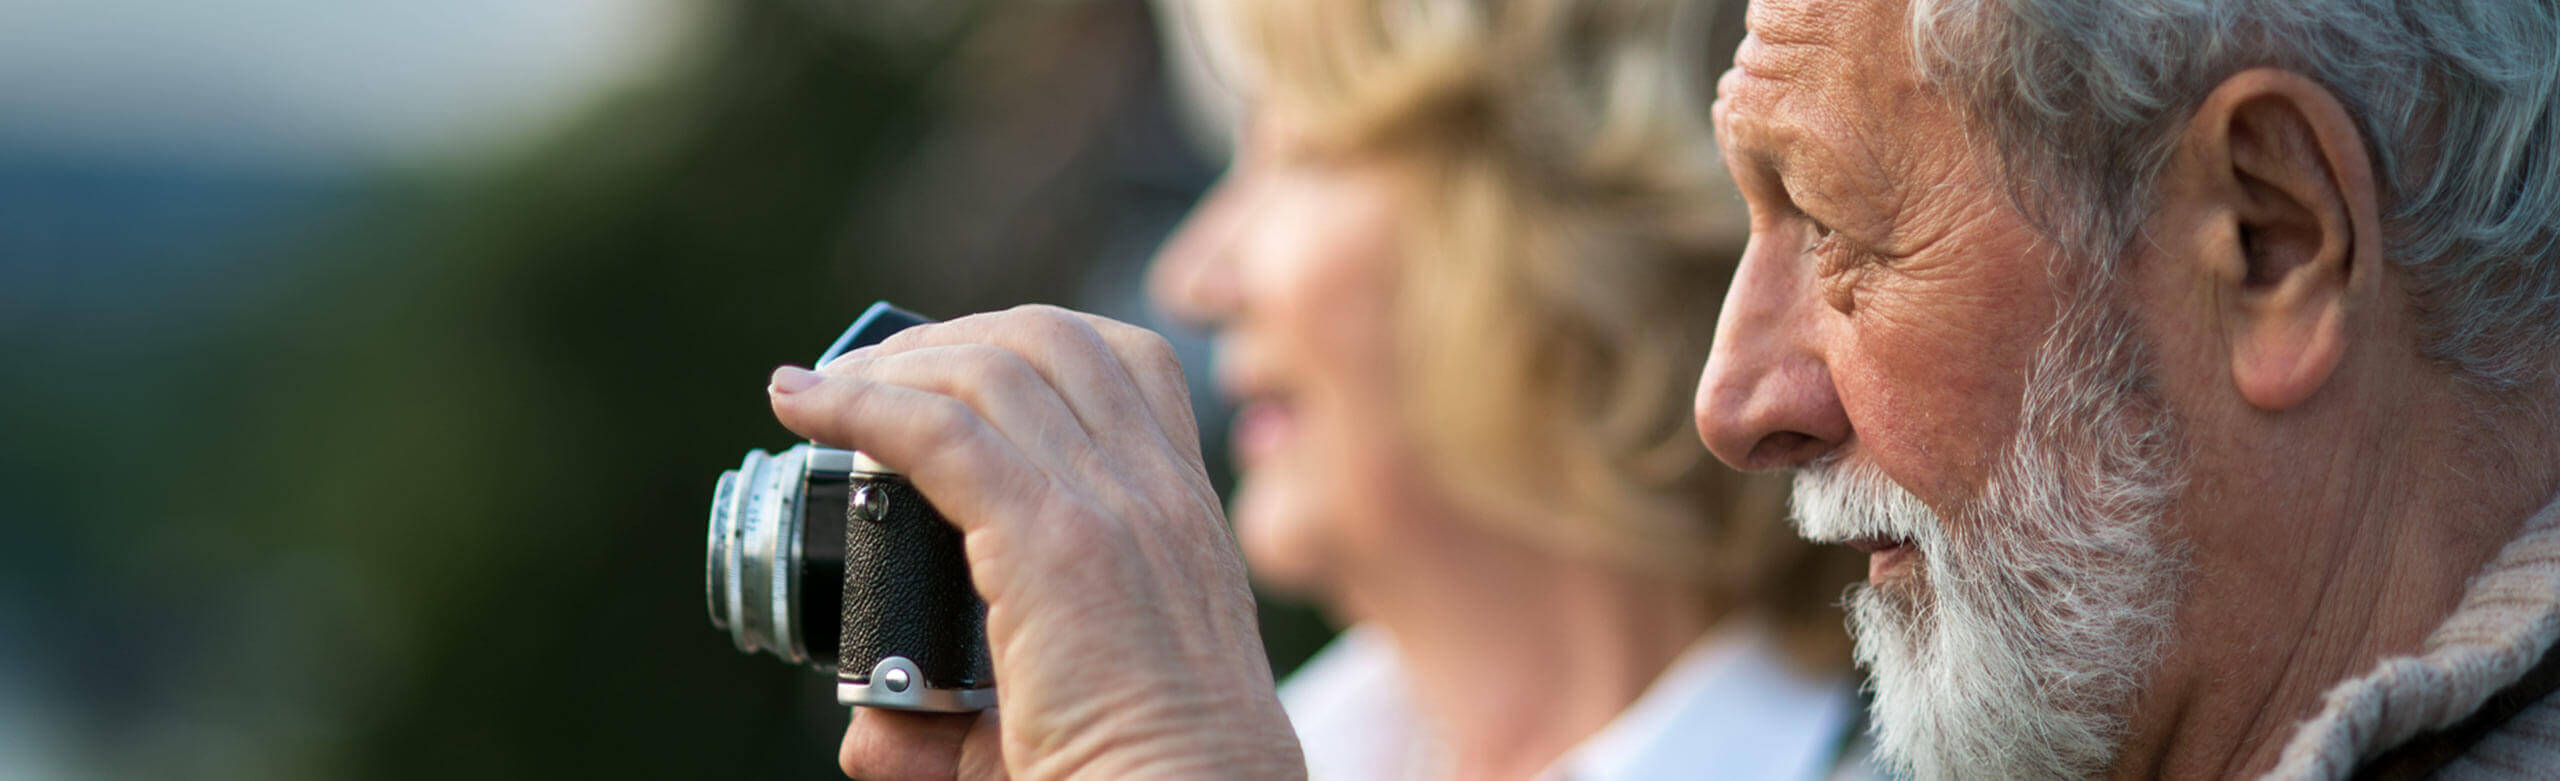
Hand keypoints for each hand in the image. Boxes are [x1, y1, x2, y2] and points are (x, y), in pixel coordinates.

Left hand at [767, 305, 1303, 778]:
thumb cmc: (1143, 780)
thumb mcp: (1069, 713)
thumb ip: (968, 716)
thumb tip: (873, 736)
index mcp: (1186, 514)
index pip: (1123, 363)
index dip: (1022, 346)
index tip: (940, 378)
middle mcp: (1160, 493)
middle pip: (1053, 339)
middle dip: (946, 336)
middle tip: (863, 379)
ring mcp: (1118, 509)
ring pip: (997, 366)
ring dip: (895, 364)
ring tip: (823, 394)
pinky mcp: (1058, 544)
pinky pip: (943, 433)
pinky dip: (862, 407)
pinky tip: (805, 410)